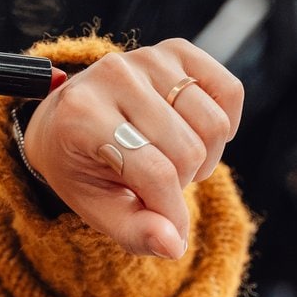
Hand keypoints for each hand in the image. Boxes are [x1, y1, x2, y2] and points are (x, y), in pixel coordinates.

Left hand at [21, 40, 242, 258]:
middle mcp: (113, 74)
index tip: (171, 232)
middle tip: (161, 185)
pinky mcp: (175, 50)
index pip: (154, 172)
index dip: (172, 213)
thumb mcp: (97, 208)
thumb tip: (175, 246)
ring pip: (214, 123)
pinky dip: (226, 121)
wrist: (67, 119)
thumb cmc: (83, 168)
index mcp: (82, 115)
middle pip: (189, 150)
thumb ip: (135, 231)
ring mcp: (146, 57)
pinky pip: (229, 90)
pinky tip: (196, 134)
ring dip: (205, 156)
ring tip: (176, 161)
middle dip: (183, 182)